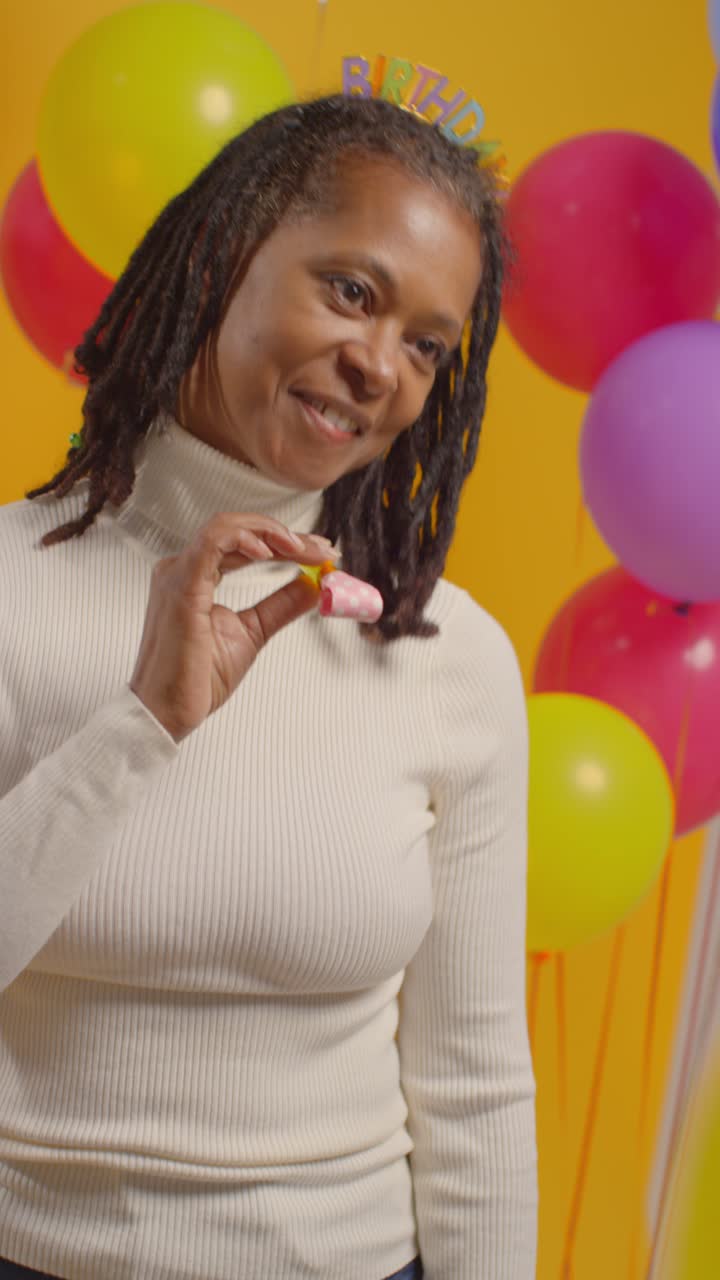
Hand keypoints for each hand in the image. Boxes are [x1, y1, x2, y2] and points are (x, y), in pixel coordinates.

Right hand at [129, 513, 333, 740]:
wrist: (168, 712)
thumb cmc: (197, 679)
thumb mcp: (252, 632)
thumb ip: (281, 605)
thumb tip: (313, 585)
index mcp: (195, 577)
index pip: (242, 544)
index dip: (284, 543)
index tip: (321, 553)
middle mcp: (182, 568)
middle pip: (238, 531)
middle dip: (287, 537)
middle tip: (324, 549)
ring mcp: (178, 574)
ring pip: (226, 527)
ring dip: (271, 533)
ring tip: (303, 549)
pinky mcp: (182, 586)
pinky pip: (213, 543)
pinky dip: (245, 539)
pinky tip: (272, 551)